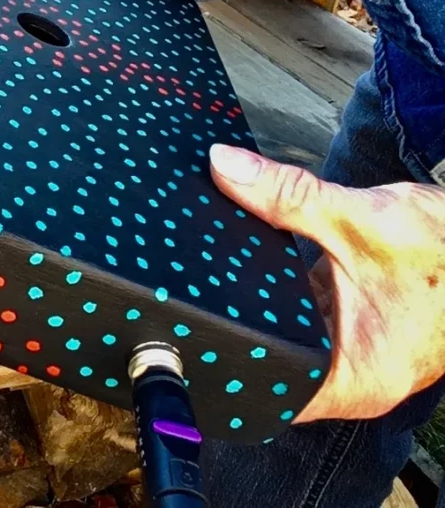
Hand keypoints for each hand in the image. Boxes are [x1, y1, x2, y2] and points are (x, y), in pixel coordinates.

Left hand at [208, 143, 444, 422]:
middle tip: (188, 278)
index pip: (268, 384)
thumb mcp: (364, 218)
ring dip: (248, 297)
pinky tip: (244, 260)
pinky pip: (287, 309)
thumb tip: (225, 167)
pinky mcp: (335, 326)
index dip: (225, 353)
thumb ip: (289, 196)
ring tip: (209, 266)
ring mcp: (338, 353)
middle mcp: (343, 376)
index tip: (187, 317)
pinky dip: (269, 285)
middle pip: (262, 355)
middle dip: (228, 315)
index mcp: (356, 377)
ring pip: (271, 328)